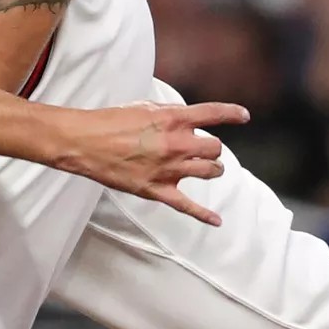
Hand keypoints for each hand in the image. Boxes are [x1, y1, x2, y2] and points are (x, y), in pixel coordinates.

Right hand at [58, 101, 249, 225]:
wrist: (85, 142)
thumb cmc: (110, 122)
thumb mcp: (144, 107)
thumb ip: (169, 114)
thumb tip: (184, 120)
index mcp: (174, 119)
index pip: (214, 114)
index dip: (233, 114)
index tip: (244, 117)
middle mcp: (177, 143)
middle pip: (215, 148)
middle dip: (212, 149)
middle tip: (203, 150)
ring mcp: (169, 169)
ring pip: (210, 171)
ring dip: (212, 169)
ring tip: (207, 169)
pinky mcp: (157, 190)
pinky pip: (188, 206)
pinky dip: (204, 215)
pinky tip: (217, 220)